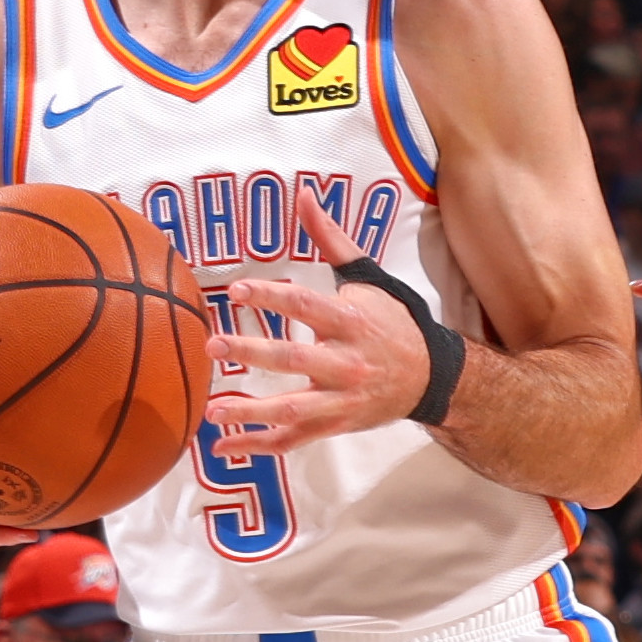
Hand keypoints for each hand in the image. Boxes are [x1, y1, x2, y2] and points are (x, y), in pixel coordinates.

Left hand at [198, 263, 432, 460]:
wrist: (430, 377)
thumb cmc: (392, 323)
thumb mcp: (368, 278)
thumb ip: (330, 240)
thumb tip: (305, 195)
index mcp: (350, 321)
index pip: (305, 305)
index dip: (271, 297)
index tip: (237, 290)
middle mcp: (345, 363)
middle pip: (294, 359)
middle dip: (252, 352)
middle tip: (212, 346)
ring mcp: (340, 399)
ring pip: (292, 409)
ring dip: (250, 411)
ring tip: (212, 409)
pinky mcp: (334, 425)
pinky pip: (293, 440)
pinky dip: (258, 446)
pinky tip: (224, 446)